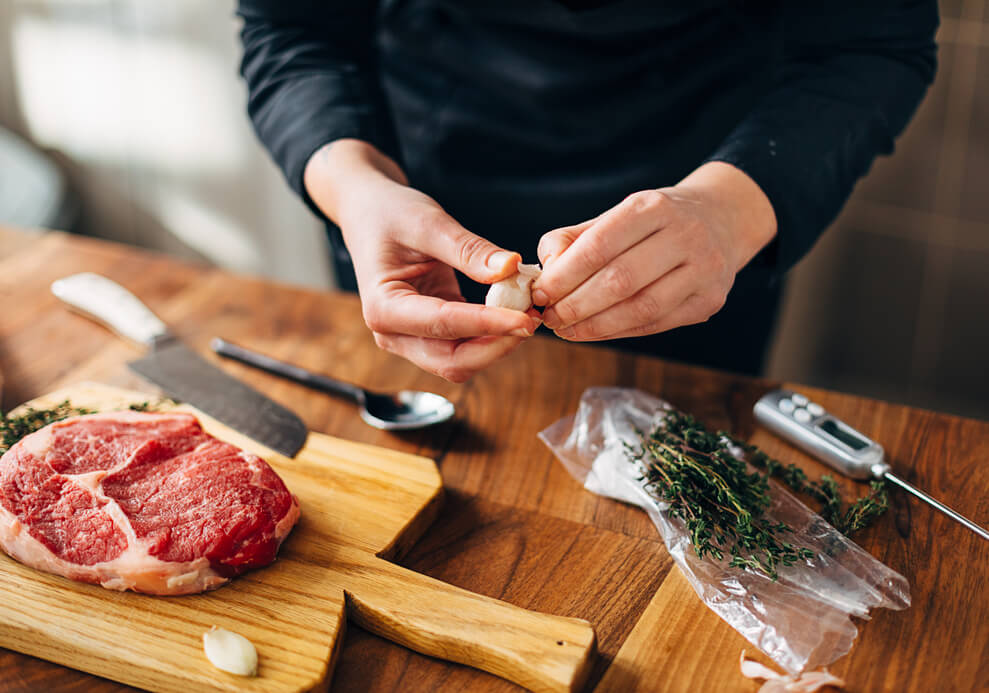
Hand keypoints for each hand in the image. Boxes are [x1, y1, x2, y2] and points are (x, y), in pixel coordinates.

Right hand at [304, 140, 539, 381]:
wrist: (370, 213)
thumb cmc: (389, 214)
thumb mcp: (429, 222)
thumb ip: (468, 249)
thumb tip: (511, 268)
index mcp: (383, 307)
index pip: (444, 324)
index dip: (489, 325)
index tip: (526, 319)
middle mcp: (393, 333)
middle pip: (452, 361)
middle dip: (496, 346)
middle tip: (533, 320)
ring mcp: (410, 338)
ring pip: (461, 362)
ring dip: (496, 345)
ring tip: (527, 315)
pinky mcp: (429, 333)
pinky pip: (464, 347)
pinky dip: (491, 336)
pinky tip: (514, 314)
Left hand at [532, 162, 776, 340]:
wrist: (721, 220)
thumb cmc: (654, 223)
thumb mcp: (615, 215)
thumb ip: (573, 240)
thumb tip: (544, 274)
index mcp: (652, 206)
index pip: (599, 246)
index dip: (564, 275)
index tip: (540, 293)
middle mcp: (685, 235)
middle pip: (620, 281)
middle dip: (576, 305)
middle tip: (550, 318)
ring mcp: (704, 269)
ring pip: (641, 308)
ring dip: (596, 325)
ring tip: (567, 329)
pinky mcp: (710, 301)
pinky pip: (657, 324)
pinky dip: (619, 331)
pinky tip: (594, 331)